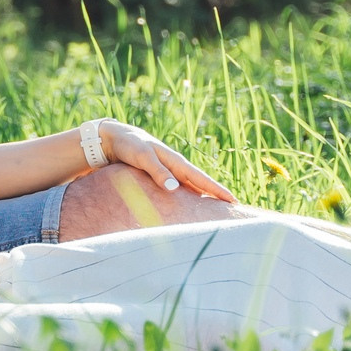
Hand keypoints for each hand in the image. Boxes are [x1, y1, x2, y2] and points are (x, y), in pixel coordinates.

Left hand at [92, 119, 237, 202]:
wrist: (114, 139)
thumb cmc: (129, 146)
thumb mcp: (142, 157)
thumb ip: (157, 172)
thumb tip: (175, 189)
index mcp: (175, 162)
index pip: (201, 179)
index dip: (217, 191)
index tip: (234, 201)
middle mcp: (176, 168)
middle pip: (201, 185)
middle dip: (217, 196)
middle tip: (235, 211)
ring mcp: (170, 172)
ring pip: (192, 188)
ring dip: (205, 198)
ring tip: (219, 211)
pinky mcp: (161, 177)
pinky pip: (181, 189)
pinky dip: (190, 197)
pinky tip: (193, 206)